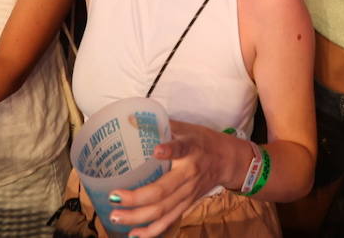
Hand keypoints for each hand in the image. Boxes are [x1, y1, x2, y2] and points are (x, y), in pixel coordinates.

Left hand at [107, 120, 247, 237]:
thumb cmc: (203, 142)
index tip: (156, 150)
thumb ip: (163, 125)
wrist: (228, 161)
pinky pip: (169, 221)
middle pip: (163, 191)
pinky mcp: (188, 204)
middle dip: (137, 197)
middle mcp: (189, 174)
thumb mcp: (187, 128)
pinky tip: (134, 234)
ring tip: (116, 217)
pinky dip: (152, 230)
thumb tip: (132, 118)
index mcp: (190, 150)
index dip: (170, 150)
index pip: (181, 149)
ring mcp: (189, 193)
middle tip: (114, 197)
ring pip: (163, 210)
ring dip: (138, 217)